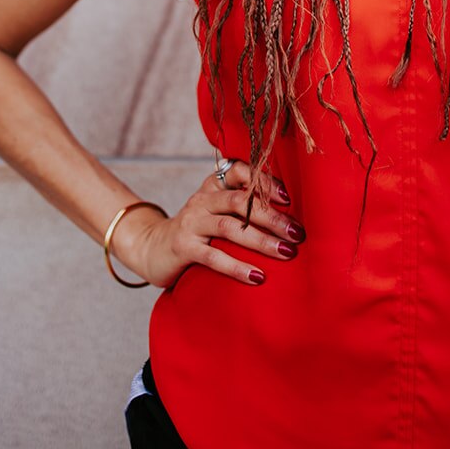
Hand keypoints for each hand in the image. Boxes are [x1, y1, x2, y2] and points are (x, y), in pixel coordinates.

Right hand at [114, 158, 306, 289]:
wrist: (152, 247)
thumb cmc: (197, 230)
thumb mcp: (217, 210)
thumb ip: (243, 206)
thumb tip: (289, 215)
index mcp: (214, 185)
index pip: (240, 171)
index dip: (264, 182)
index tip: (288, 198)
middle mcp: (203, 199)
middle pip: (241, 201)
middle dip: (272, 216)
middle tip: (297, 232)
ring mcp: (192, 222)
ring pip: (230, 227)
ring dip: (261, 240)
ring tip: (286, 253)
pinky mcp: (183, 247)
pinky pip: (213, 256)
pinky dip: (236, 267)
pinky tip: (257, 276)